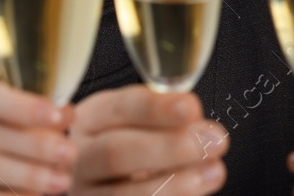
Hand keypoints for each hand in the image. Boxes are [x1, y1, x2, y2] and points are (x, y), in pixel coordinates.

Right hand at [71, 85, 228, 195]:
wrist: (110, 180)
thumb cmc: (132, 144)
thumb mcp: (140, 122)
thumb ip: (164, 117)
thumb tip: (195, 118)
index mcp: (90, 120)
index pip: (119, 109)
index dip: (156, 109)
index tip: (191, 107)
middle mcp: (79, 158)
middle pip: (115, 153)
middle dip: (169, 147)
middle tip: (213, 140)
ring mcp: (86, 192)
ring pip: (122, 194)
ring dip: (175, 183)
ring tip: (214, 171)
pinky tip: (198, 190)